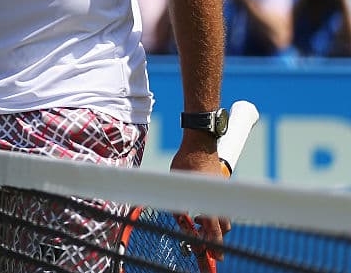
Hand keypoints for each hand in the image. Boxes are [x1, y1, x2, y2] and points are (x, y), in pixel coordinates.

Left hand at [171, 135, 231, 268]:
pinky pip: (221, 206)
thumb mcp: (177, 186)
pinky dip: (215, 214)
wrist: (200, 143)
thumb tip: (181, 223)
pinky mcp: (221, 188)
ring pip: (224, 218)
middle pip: (222, 228)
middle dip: (215, 239)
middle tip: (208, 248)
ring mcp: (222, 194)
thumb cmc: (185, 162)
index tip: (215, 258)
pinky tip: (200, 211)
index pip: (214, 231)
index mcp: (209, 201)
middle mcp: (219, 200)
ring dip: (214, 226)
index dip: (214, 246)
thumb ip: (179, 206)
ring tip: (198, 225)